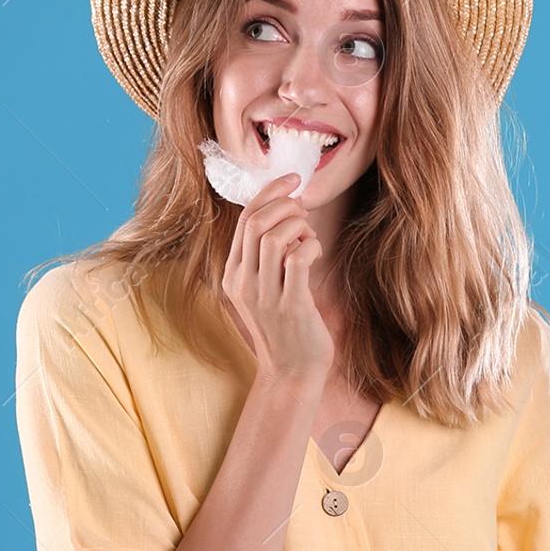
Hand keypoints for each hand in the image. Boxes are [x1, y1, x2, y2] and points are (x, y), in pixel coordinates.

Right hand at [220, 173, 332, 386]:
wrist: (292, 371)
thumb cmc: (287, 325)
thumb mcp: (266, 287)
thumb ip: (268, 254)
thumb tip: (289, 208)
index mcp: (233, 275)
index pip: (244, 219)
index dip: (270, 192)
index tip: (293, 179)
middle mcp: (243, 283)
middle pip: (256, 223)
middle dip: (286, 205)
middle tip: (306, 213)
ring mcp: (265, 296)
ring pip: (274, 237)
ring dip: (300, 226)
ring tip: (311, 237)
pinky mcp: (290, 306)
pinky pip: (297, 259)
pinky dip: (311, 246)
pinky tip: (316, 252)